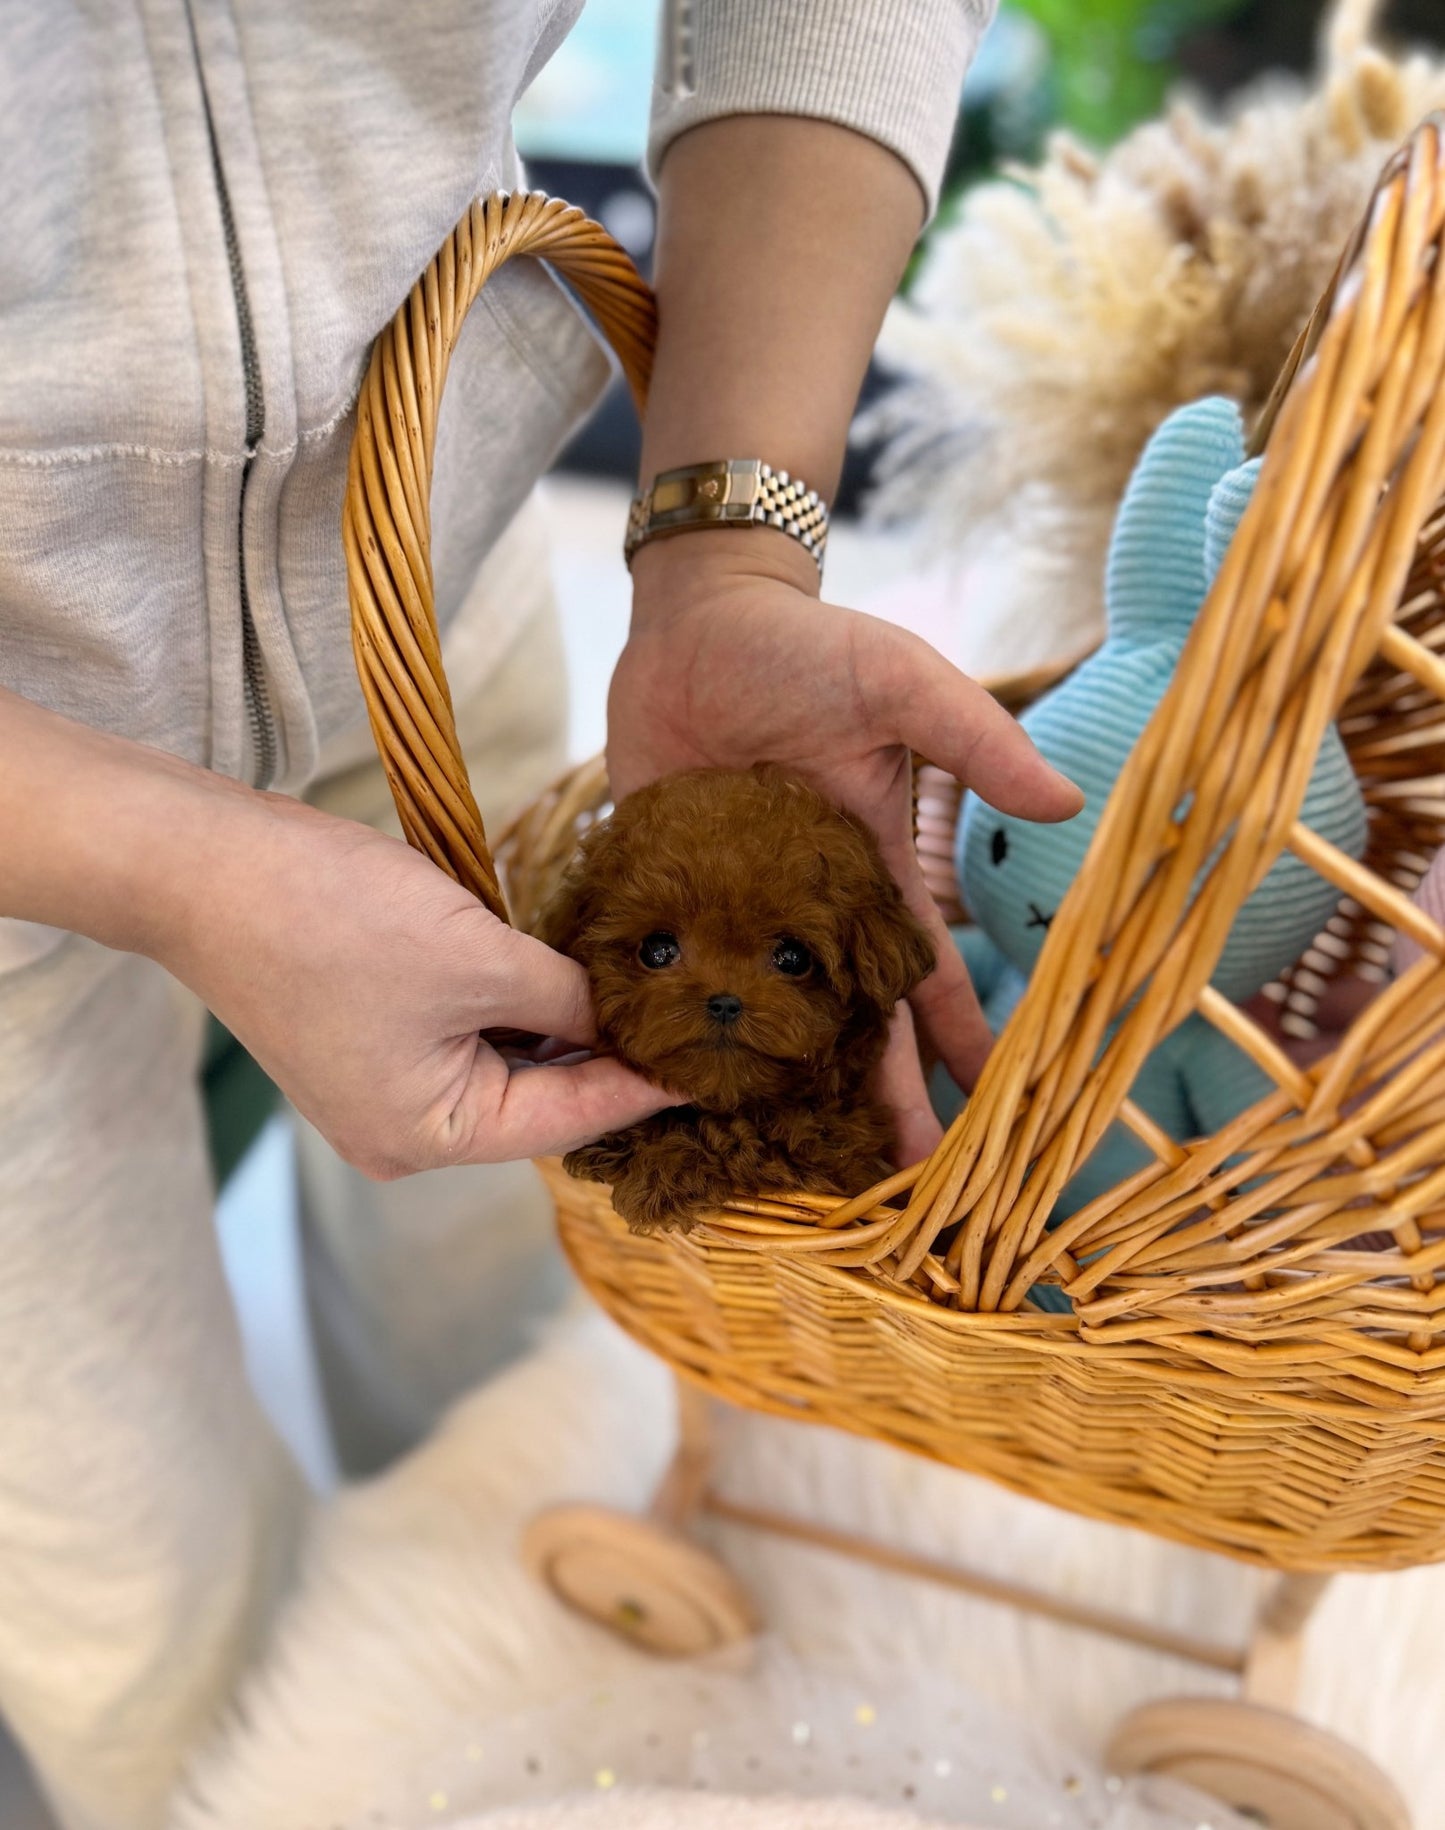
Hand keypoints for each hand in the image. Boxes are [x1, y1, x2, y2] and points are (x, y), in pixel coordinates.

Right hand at [148, 787, 678, 1179]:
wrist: (204, 866)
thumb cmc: (331, 918)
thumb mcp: (479, 957)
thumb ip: (567, 996)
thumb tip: (623, 1012)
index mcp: (428, 1138)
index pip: (568, 1121)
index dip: (644, 1086)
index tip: (710, 1067)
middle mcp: (402, 1134)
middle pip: (535, 1100)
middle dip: (602, 1052)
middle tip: (683, 1016)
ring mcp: (378, 1090)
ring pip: (501, 1063)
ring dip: (556, 1021)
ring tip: (632, 984)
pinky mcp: (365, 1042)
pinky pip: (463, 1035)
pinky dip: (508, 1003)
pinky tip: (556, 965)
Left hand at [613, 537, 1082, 1162]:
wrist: (698, 622)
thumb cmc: (808, 647)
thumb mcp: (903, 686)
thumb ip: (976, 742)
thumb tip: (1066, 803)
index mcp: (874, 873)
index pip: (926, 979)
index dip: (958, 1045)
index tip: (988, 1113)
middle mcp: (809, 909)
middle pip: (847, 1024)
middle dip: (876, 1098)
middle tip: (896, 1185)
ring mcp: (737, 909)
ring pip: (765, 1019)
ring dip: (781, 1087)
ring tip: (789, 1166)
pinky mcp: (668, 896)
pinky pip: (678, 975)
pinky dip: (679, 1029)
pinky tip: (673, 1091)